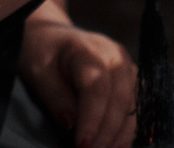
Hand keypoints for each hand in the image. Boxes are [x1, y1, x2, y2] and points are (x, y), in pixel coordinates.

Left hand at [21, 19, 137, 147]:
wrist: (51, 35)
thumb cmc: (42, 51)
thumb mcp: (38, 72)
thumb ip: (56, 98)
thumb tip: (73, 125)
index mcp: (89, 49)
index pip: (97, 88)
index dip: (92, 120)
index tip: (82, 145)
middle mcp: (115, 56)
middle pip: (120, 99)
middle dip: (108, 132)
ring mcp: (126, 67)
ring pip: (133, 106)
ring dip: (121, 134)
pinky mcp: (130, 79)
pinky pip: (136, 107)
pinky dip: (128, 128)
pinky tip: (118, 144)